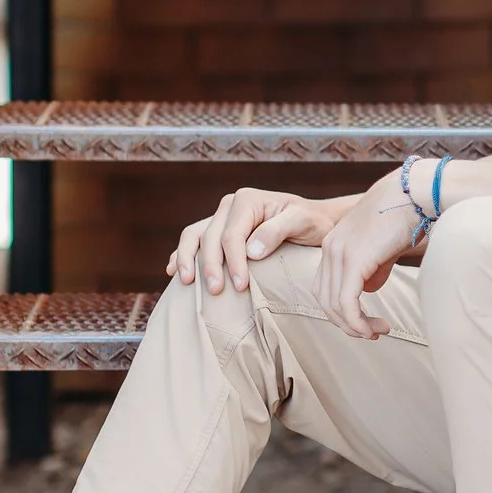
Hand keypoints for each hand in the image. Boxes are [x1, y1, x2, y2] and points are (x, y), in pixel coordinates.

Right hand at [169, 188, 346, 293]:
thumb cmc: (313, 222)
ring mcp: (222, 217)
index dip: (233, 262)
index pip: (232, 235)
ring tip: (186, 283)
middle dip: (210, 266)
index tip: (241, 286)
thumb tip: (251, 251)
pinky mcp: (219, 230)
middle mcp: (230, 205)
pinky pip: (194, 240)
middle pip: (210, 238)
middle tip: (216, 292)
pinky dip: (182, 254)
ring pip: (194, 236)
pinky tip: (173, 271)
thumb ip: (277, 231)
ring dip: (187, 260)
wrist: (318, 222)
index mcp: (247, 200)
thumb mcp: (303, 222)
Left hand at [313, 169, 428, 338]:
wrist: (412, 193)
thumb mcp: (383, 247)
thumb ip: (373, 268)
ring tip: (377, 332)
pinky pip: (346, 303)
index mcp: (333, 244)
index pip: (325, 287)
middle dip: (346, 323)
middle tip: (371, 334)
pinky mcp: (354, 261)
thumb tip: (370, 290)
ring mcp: (339, 254)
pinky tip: (371, 329)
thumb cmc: (404, 216)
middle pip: (325, 300)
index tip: (365, 322)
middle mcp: (330, 249)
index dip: (341, 311)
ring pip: (334, 305)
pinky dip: (357, 322)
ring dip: (355, 326)